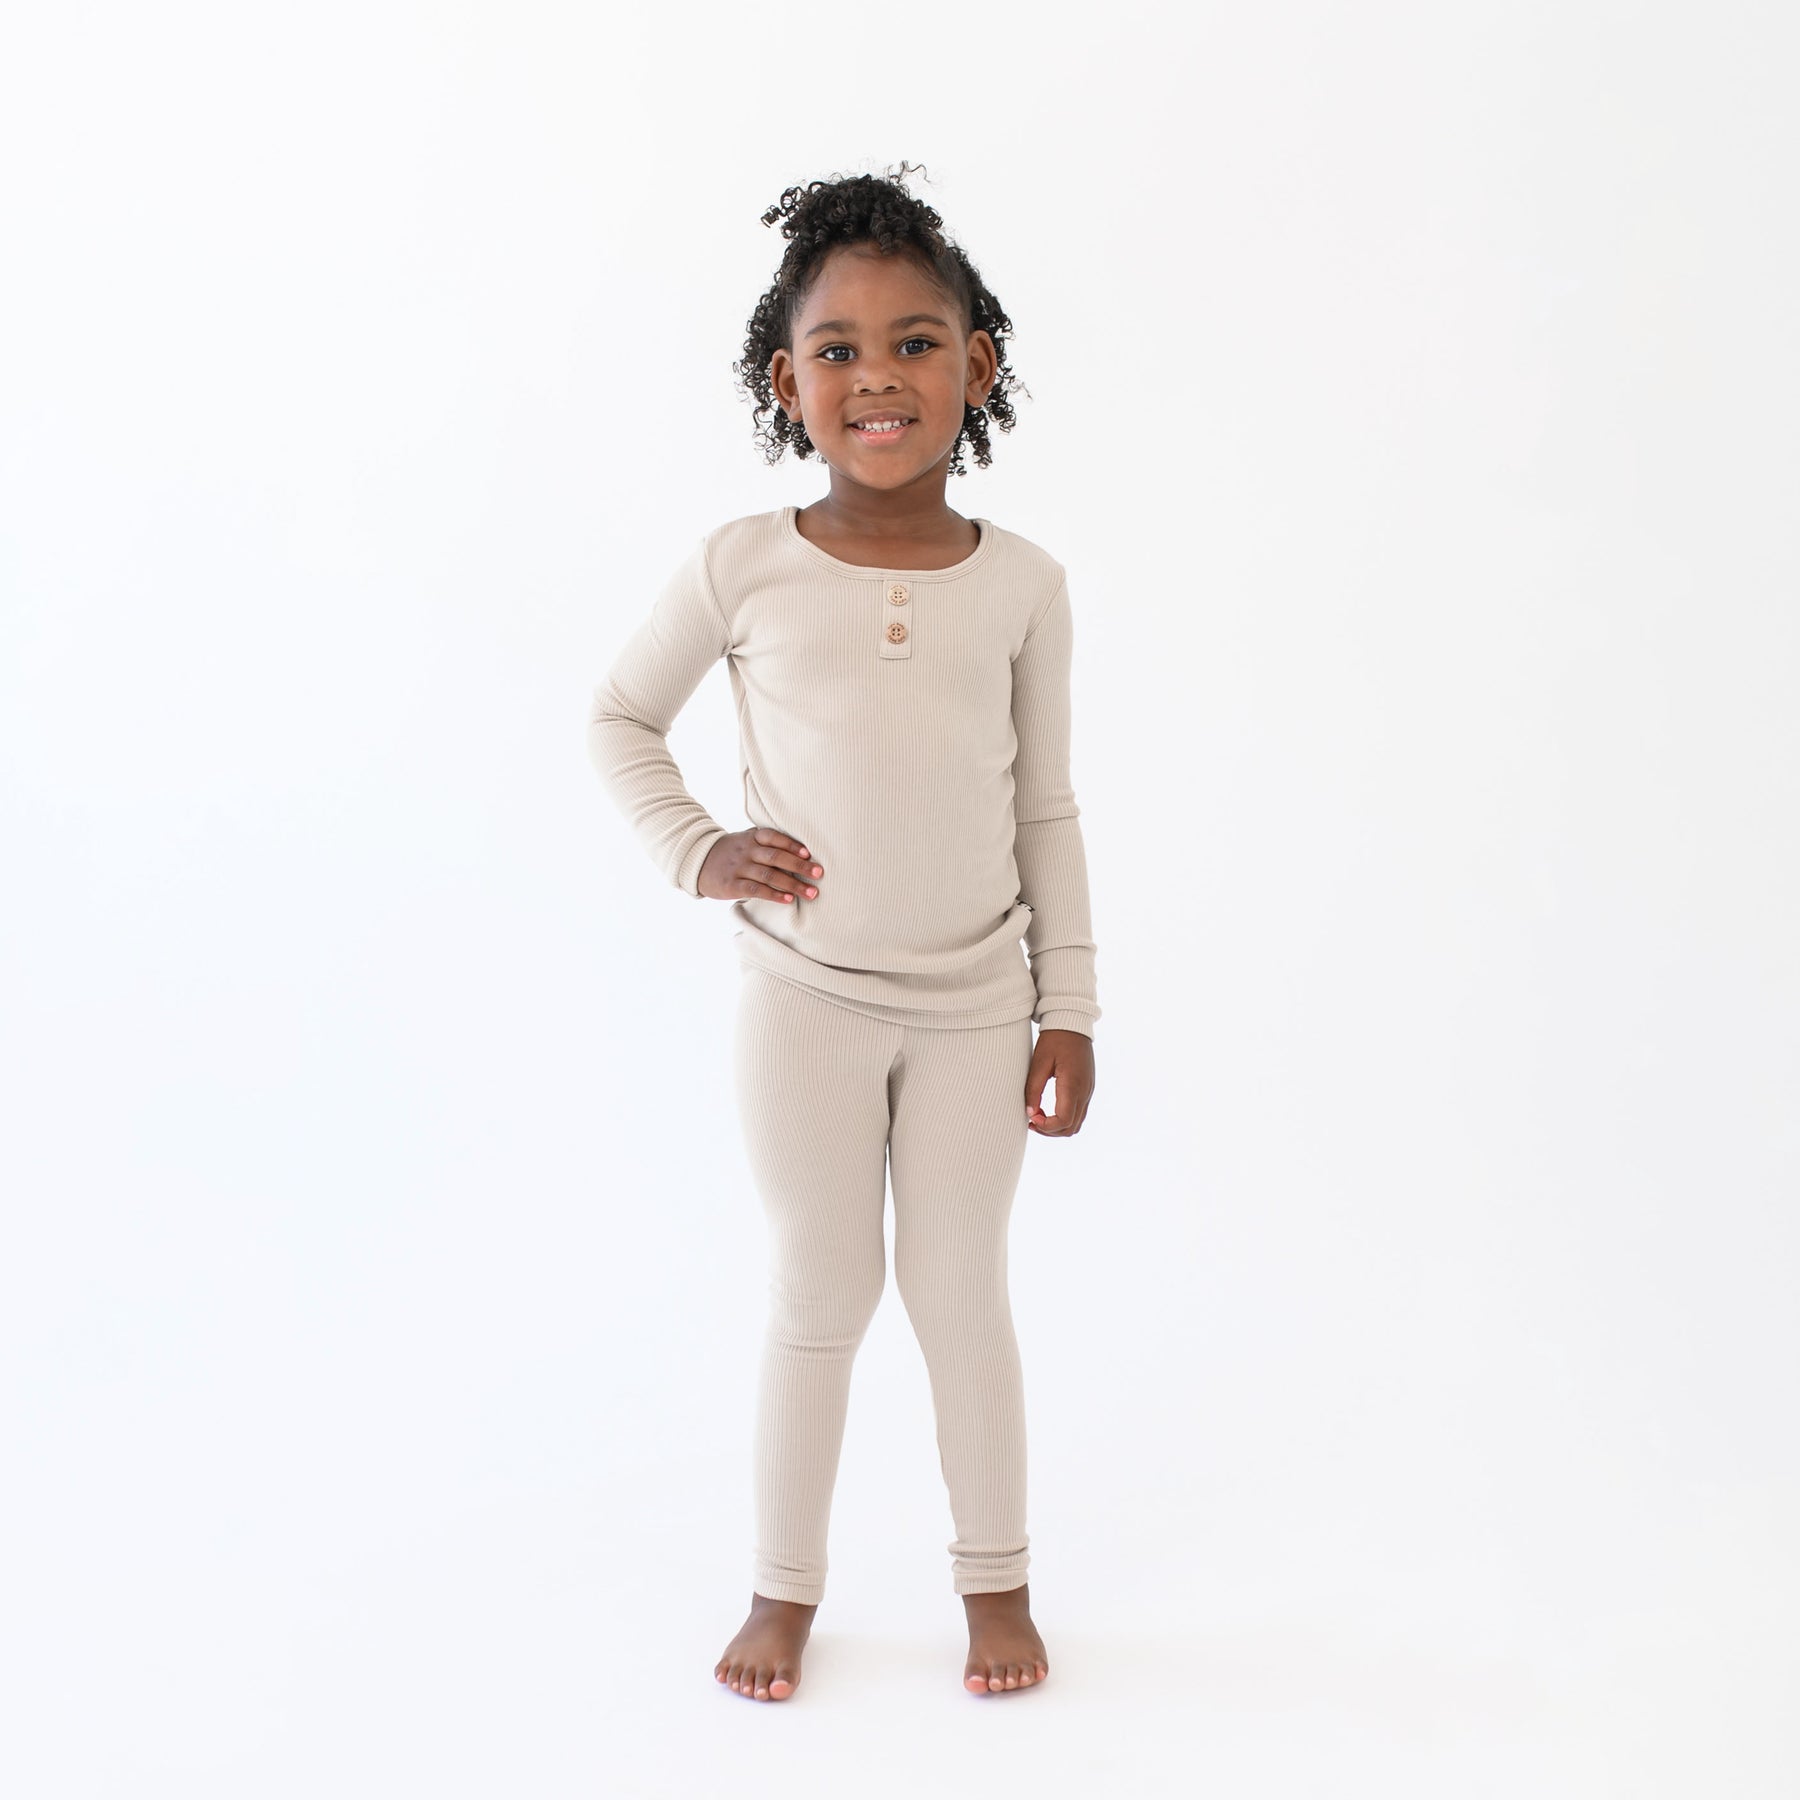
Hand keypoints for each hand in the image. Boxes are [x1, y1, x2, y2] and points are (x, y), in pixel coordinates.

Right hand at [698, 828, 823, 905]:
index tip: (809, 854)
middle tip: (818, 874)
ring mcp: (738, 868)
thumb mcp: (746, 841)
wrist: (698, 862)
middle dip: (799, 865)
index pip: (774, 837)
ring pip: (769, 875)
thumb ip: (768, 843)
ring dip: (792, 884)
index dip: (792, 845)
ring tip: (811, 892)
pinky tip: (788, 899)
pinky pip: (756, 890)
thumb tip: (803, 852)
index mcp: (752, 838)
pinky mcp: (731, 885)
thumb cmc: (732, 853)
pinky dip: (774, 895)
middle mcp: (746, 851)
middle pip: (775, 857)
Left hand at [1025, 1029, 1093, 1135]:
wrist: (1072, 1023)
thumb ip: (1033, 1089)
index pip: (1063, 1120)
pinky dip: (1064, 1118)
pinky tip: (1048, 1109)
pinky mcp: (1088, 1088)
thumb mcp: (1038, 1062)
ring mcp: (1089, 1091)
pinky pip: (1079, 1113)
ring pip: (1076, 1124)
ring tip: (1038, 1116)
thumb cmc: (1054, 1040)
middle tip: (1032, 1120)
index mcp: (1072, 1084)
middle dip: (1050, 1130)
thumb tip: (1029, 1113)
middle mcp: (1085, 1091)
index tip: (1031, 1118)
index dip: (1046, 1126)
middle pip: (1071, 1128)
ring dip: (1057, 1126)